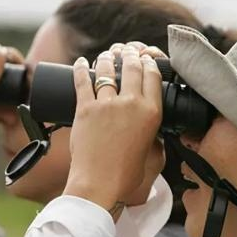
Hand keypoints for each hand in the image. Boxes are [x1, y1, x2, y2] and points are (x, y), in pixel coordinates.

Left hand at [63, 42, 164, 217]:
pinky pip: (82, 81)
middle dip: (129, 54)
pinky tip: (81, 62)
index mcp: (151, 113)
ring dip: (106, 58)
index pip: (152, 76)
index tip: (145, 59)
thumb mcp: (152, 154)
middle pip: (131, 67)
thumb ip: (155, 137)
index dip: (149, 62)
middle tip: (126, 51)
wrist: (99, 185)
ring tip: (106, 55)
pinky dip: (81, 69)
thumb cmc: (126, 176)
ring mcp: (106, 105)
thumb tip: (154, 131)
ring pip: (106, 70)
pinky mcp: (84, 110)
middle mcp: (130, 104)